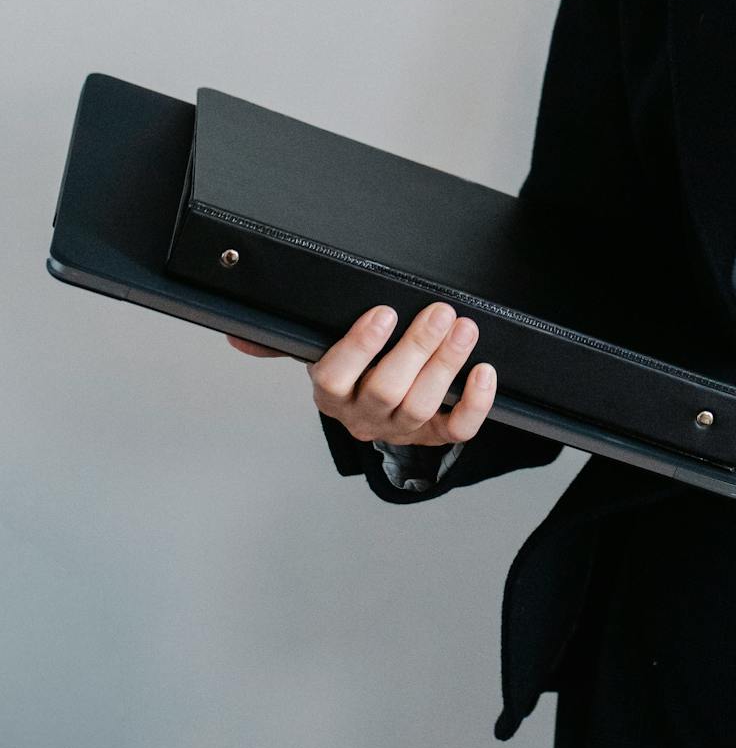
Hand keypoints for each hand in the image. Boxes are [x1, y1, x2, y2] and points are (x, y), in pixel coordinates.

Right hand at [229, 302, 497, 451]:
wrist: (381, 408)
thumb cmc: (351, 369)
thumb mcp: (316, 351)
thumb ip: (279, 343)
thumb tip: (238, 337)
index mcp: (332, 394)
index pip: (334, 377)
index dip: (358, 347)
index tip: (382, 313)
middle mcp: (364, 416)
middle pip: (387, 390)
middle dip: (416, 348)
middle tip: (439, 311)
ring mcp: (401, 429)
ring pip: (422, 405)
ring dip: (446, 365)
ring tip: (463, 327)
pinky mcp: (435, 435)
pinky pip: (457, 429)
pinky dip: (475, 404)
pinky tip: (485, 372)